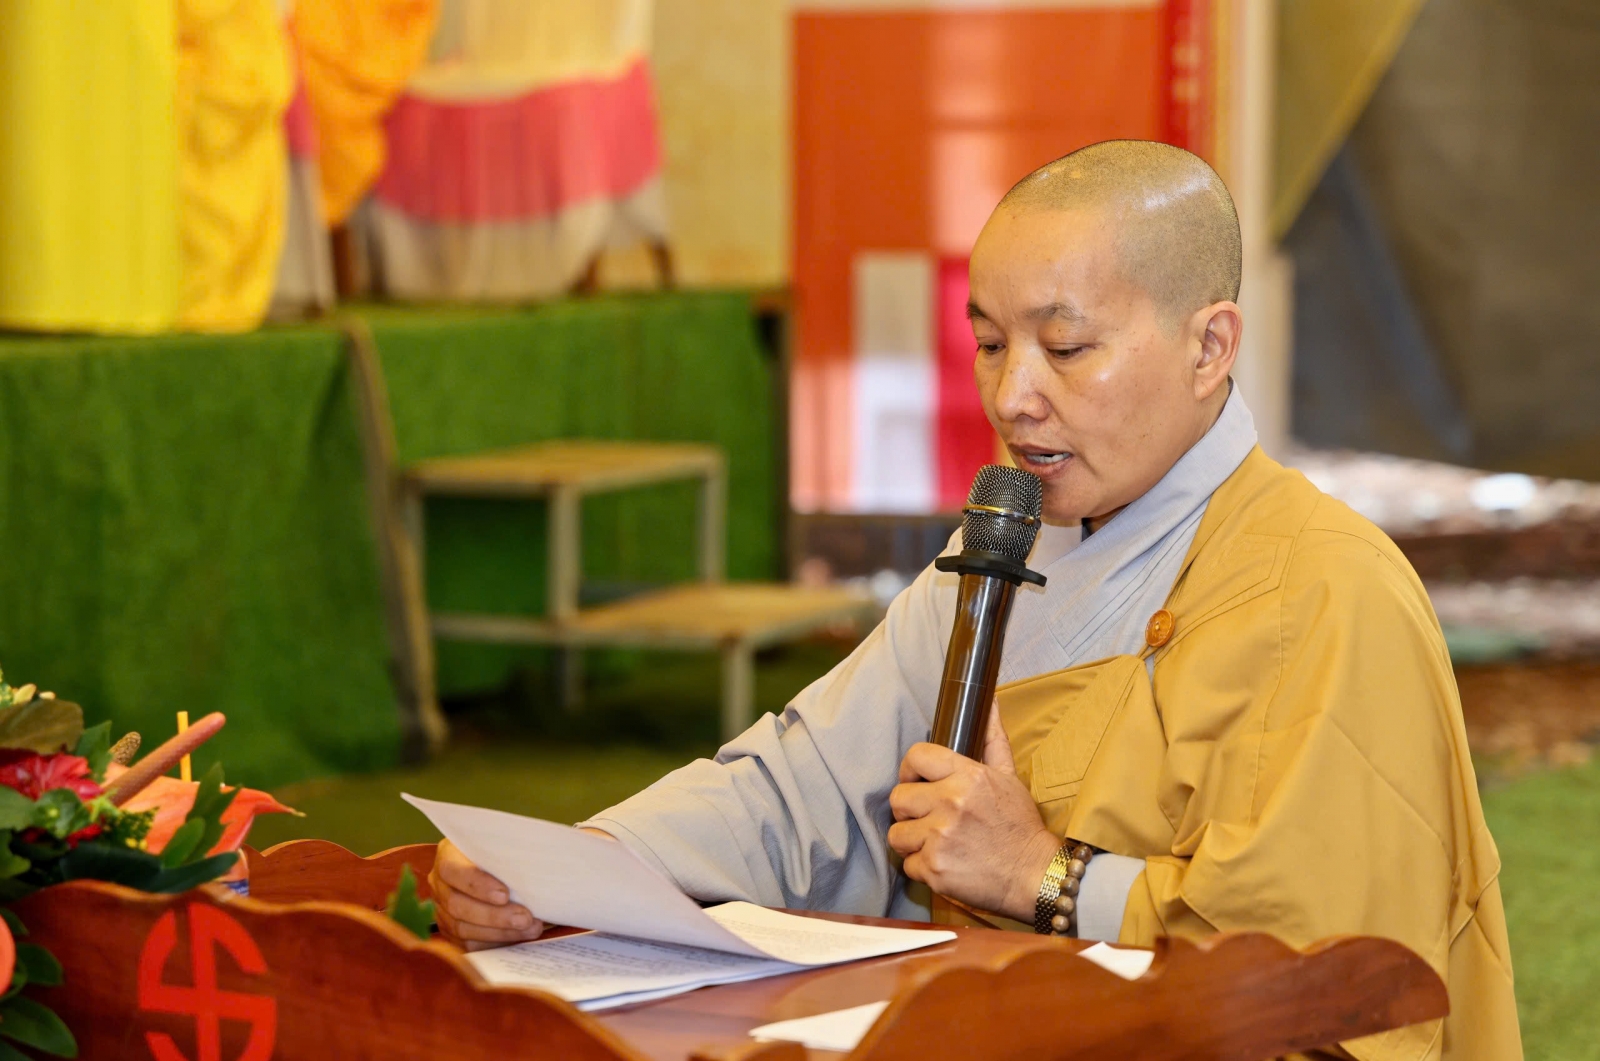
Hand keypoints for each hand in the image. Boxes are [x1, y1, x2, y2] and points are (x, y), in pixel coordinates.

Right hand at [429, 838, 544, 950]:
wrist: (496, 865)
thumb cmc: (501, 851)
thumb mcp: (502, 843)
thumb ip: (508, 852)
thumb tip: (533, 866)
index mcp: (447, 855)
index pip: (452, 870)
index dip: (476, 884)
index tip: (505, 894)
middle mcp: (440, 883)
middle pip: (457, 905)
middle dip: (494, 915)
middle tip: (525, 918)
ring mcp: (442, 909)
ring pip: (462, 928)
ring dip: (499, 932)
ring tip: (529, 928)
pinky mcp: (450, 931)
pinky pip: (468, 944)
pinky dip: (495, 942)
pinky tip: (518, 937)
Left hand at [887, 705, 1059, 921]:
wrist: (1035, 875)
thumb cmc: (1020, 825)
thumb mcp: (1009, 777)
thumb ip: (991, 739)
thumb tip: (988, 701)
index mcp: (968, 776)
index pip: (916, 755)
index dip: (910, 770)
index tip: (917, 782)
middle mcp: (951, 803)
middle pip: (898, 798)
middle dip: (909, 810)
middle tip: (928, 819)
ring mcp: (940, 837)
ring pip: (896, 834)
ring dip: (912, 841)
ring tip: (936, 843)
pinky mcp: (934, 869)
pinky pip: (908, 864)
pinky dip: (922, 868)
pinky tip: (945, 864)